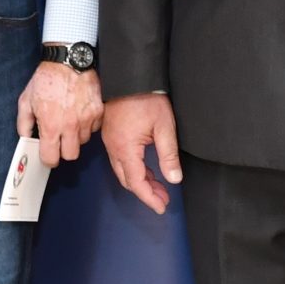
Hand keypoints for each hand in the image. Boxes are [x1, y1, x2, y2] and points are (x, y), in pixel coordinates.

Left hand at [18, 63, 103, 167]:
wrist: (68, 60)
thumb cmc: (46, 79)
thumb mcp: (26, 100)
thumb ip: (24, 123)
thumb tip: (26, 137)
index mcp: (50, 125)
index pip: (51, 158)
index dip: (48, 159)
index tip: (48, 154)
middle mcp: (70, 126)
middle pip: (71, 155)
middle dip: (64, 150)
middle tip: (59, 140)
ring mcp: (86, 119)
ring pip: (83, 141)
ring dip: (76, 136)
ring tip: (69, 121)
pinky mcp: (98, 112)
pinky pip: (93, 128)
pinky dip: (87, 125)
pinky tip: (79, 113)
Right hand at [101, 94, 183, 214]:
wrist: (130, 75)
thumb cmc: (147, 98)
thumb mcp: (164, 127)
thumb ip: (168, 155)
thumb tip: (174, 179)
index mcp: (125, 148)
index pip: (136, 182)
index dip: (149, 198)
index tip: (161, 207)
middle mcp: (113, 148)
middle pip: (127, 180)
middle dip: (145, 192)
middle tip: (163, 199)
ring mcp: (110, 142)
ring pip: (123, 171)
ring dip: (140, 181)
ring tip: (159, 187)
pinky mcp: (111, 135)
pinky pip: (120, 160)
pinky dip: (134, 169)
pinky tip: (148, 170)